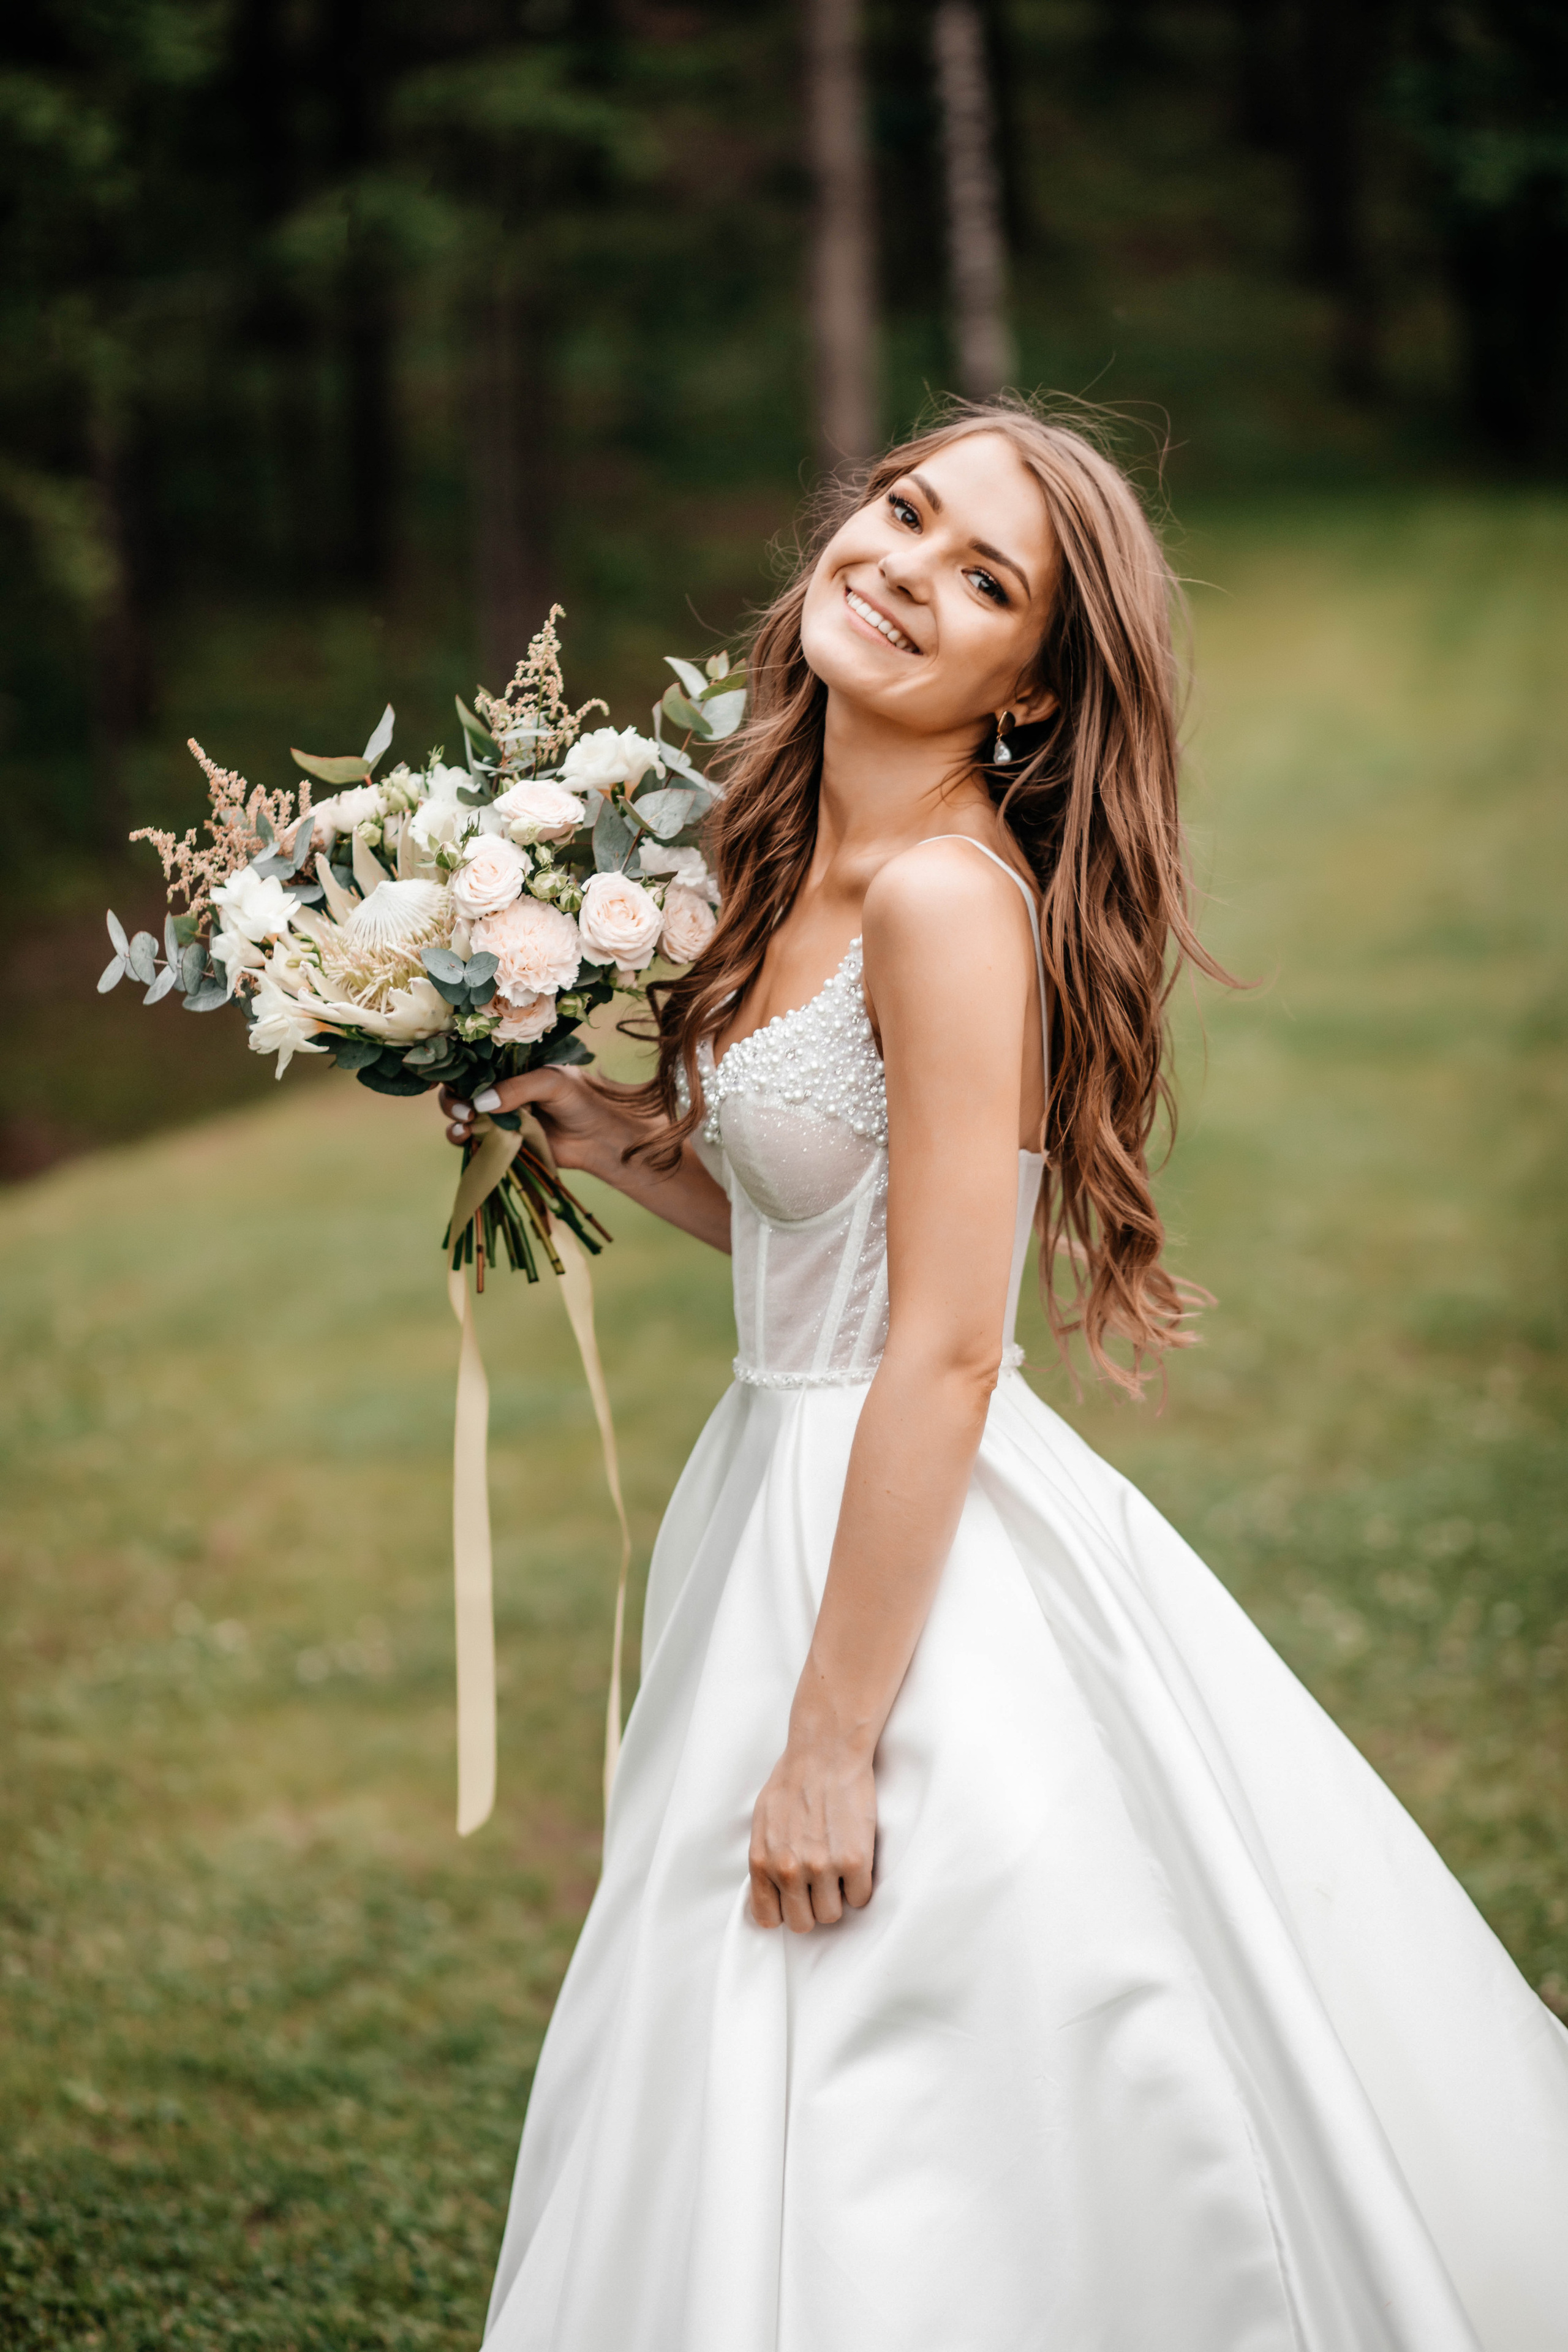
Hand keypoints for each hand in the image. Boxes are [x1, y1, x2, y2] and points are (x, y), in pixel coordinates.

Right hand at [438, 1067, 639, 1178]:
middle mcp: (500, 1091)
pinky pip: (474, 1141)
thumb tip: (481, 1103)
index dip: (458, 1072)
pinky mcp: (501, 1143)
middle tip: (465, 1111)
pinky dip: (462, 1139)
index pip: (474, 1066)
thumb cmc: (581, 1102)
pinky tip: (465, 1139)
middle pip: (461, 1091)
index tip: (453, 1083)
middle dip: (453, 1100)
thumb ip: (519, 1088)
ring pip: (462, 1116)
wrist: (600, 1140)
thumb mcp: (552, 1083)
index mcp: (510, 1070)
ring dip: (454, 1120)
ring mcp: (498, 1118)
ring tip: (465, 1125)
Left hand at [748, 1731, 876, 1932]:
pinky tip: (855, 1864)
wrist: (826, 1752)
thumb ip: (764, 1857)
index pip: (769, 1918)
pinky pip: (859, 1898)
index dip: (785, 1911)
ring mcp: (822, 1868)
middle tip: (820, 1885)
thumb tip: (768, 1887)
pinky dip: (859, 1886)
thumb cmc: (793, 1780)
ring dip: (837, 1898)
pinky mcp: (854, 1861)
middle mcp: (789, 1870)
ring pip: (832, 1915)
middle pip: (803, 1923)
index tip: (795, 1900)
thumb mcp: (762, 1821)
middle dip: (812, 1907)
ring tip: (838, 1871)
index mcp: (763, 1861)